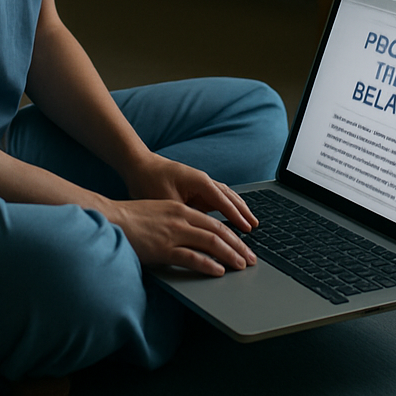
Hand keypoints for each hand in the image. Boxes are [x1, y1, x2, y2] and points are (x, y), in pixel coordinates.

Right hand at [101, 197, 257, 276]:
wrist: (110, 218)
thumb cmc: (131, 218)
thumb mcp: (159, 213)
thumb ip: (176, 222)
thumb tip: (191, 235)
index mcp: (179, 209)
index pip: (213, 222)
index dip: (231, 234)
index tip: (243, 244)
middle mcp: (180, 218)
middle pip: (217, 231)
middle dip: (237, 245)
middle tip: (251, 258)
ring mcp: (173, 233)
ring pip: (210, 243)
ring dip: (230, 255)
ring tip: (242, 265)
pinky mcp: (163, 248)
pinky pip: (192, 257)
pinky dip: (208, 264)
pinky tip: (219, 271)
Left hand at [123, 152, 258, 233]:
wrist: (138, 165)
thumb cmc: (149, 181)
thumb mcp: (167, 202)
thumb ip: (186, 215)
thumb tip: (200, 230)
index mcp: (200, 182)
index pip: (224, 201)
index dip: (236, 216)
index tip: (248, 228)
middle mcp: (204, 181)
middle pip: (230, 197)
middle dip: (244, 212)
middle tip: (257, 227)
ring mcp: (200, 184)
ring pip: (225, 196)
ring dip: (238, 208)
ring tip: (250, 221)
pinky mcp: (195, 188)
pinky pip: (216, 199)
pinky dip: (227, 207)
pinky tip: (231, 215)